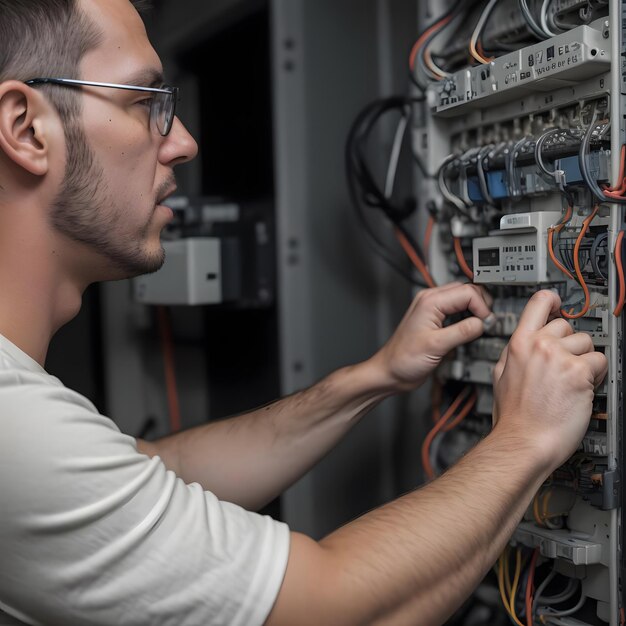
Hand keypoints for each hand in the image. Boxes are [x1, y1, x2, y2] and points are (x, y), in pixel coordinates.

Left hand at [370, 283, 492, 391]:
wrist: (390, 372)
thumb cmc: (403, 359)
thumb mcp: (436, 345)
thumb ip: (462, 332)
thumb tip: (483, 323)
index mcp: (430, 301)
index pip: (467, 292)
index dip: (482, 307)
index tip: (488, 323)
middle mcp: (431, 301)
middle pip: (468, 290)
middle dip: (482, 305)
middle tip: (489, 323)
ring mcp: (432, 310)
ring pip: (463, 299)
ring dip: (476, 309)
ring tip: (483, 325)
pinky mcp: (435, 320)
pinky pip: (457, 310)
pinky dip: (469, 316)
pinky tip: (472, 328)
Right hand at [492, 290, 607, 471]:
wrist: (523, 441)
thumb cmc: (513, 418)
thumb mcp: (501, 377)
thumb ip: (514, 354)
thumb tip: (524, 343)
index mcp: (518, 345)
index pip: (538, 304)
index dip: (552, 300)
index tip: (557, 303)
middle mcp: (538, 346)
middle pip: (567, 325)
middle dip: (570, 344)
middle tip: (564, 366)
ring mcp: (558, 357)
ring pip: (586, 344)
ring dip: (585, 361)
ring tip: (572, 382)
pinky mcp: (578, 372)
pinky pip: (600, 362)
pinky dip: (596, 376)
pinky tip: (581, 389)